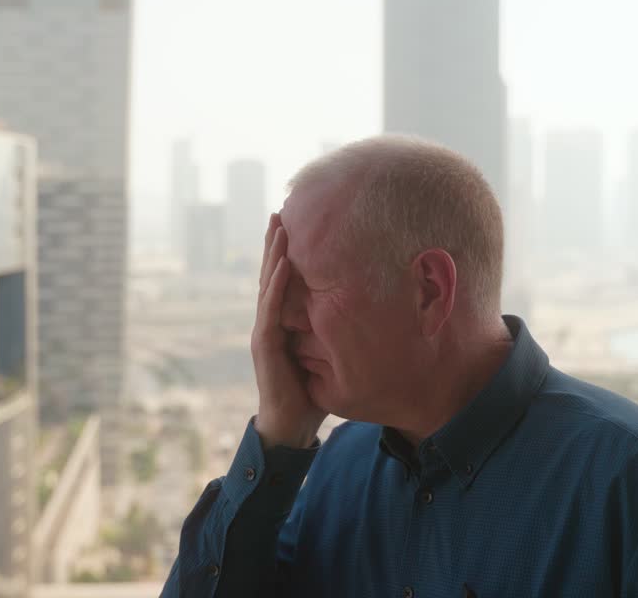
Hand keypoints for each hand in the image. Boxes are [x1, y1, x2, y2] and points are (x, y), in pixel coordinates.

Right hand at [251, 213, 326, 448]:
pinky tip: (285, 263)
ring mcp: (265, 332)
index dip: (285, 253)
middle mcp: (270, 322)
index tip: (292, 224)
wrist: (290, 426)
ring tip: (279, 227)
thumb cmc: (311, 393)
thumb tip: (372, 316)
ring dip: (274, 255)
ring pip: (268, 285)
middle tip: (280, 211)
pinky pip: (271, 309)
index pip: (283, 281)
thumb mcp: (329, 355)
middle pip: (271, 274)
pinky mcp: (265, 345)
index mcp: (283, 322)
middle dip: (275, 243)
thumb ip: (338, 335)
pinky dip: (278, 285)